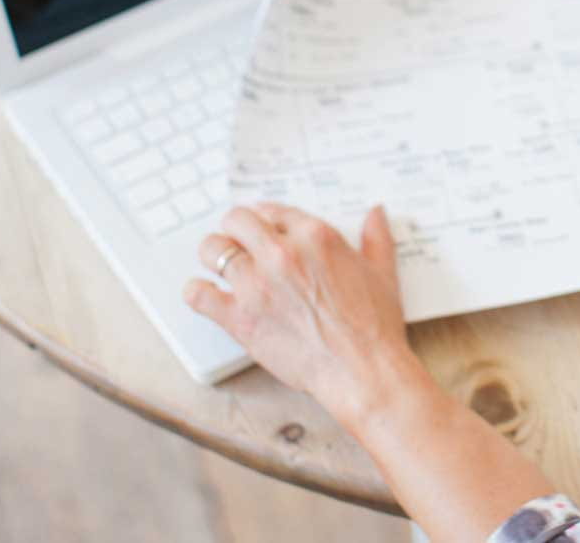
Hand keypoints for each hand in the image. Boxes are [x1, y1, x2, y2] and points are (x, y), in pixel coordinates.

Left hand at [185, 202, 412, 411]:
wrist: (362, 370)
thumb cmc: (374, 326)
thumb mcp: (383, 273)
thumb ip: (376, 238)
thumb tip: (376, 214)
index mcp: (316, 237)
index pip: (274, 210)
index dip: (266, 219)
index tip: (264, 229)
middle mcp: (282, 254)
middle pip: (237, 220)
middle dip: (236, 228)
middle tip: (239, 241)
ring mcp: (256, 285)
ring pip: (212, 249)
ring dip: (214, 254)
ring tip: (220, 264)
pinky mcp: (239, 318)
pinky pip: (198, 295)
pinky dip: (196, 292)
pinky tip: (205, 293)